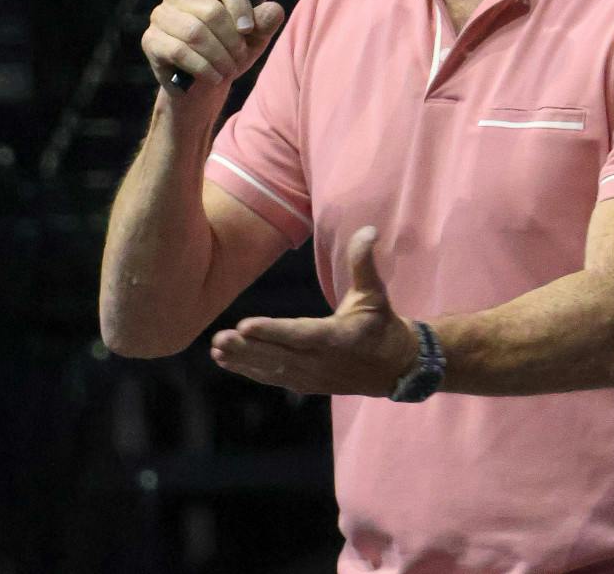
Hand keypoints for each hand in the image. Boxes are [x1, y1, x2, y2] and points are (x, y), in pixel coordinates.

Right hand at [141, 0, 283, 97]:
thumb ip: (265, 22)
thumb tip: (274, 9)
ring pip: (195, 32)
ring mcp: (161, 15)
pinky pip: (179, 51)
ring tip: (228, 70)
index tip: (248, 30)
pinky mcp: (151, 40)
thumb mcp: (254, 37)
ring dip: (218, 56)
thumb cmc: (230, 52)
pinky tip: (214, 77)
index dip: (240, 4)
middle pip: (211, 10)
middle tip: (239, 57)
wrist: (202, 83)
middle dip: (231, 40)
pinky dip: (203, 67)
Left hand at [210, 227, 416, 395]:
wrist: (396, 366)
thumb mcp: (375, 292)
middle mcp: (321, 360)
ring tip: (217, 350)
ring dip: (243, 360)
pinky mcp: (307, 384)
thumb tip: (368, 229)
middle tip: (219, 338)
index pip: (299, 333)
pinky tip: (227, 362)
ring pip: (272, 369)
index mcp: (337, 337)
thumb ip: (364, 262)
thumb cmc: (382, 324)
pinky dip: (250, 371)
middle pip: (278, 354)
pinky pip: (274, 378)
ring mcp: (313, 376)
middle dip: (247, 348)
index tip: (244, 325)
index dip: (272, 330)